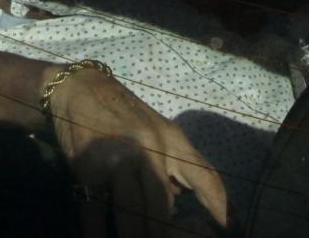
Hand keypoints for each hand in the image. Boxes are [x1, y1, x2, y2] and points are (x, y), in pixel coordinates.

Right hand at [47, 67, 229, 235]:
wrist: (80, 85)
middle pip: (163, 203)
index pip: (204, 175)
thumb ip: (172, 163)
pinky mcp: (88, 164)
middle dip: (164, 233)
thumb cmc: (123, 112)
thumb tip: (184, 200)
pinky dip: (97, 232)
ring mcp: (118, 157)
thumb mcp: (156, 130)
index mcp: (171, 139)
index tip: (228, 228)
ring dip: (134, 235)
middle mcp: (149, 148)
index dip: (219, 204)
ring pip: (132, 210)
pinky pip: (94, 208)